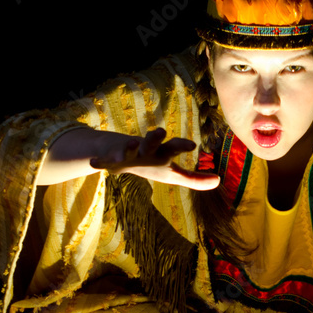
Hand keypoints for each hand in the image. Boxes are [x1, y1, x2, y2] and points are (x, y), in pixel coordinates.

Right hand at [90, 128, 219, 189]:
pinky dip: (99, 161)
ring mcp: (126, 151)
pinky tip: (94, 163)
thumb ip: (194, 179)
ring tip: (131, 143)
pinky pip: (104, 159)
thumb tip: (218, 181)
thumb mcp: (170, 173)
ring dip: (130, 145)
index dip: (181, 145)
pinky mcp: (109, 157)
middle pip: (152, 141)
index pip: (173, 147)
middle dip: (155, 137)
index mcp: (160, 153)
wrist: (116, 153)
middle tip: (162, 131)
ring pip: (128, 146)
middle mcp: (145, 149)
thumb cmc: (148, 163)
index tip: (192, 144)